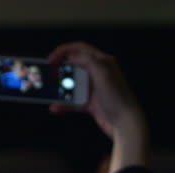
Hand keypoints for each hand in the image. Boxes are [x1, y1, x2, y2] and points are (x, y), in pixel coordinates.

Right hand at [47, 42, 148, 171]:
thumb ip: (87, 61)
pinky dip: (64, 105)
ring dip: (60, 88)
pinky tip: (56, 108)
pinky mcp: (91, 103)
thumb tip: (72, 57)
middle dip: (60, 69)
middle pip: (74, 65)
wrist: (125, 122)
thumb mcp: (103, 72)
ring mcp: (94, 89)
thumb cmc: (118, 97)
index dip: (64, 51)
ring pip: (72, 84)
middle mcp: (98, 73)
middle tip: (48, 74)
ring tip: (50, 91)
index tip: (51, 59)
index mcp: (103, 62)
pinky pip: (73, 102)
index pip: (80, 49)